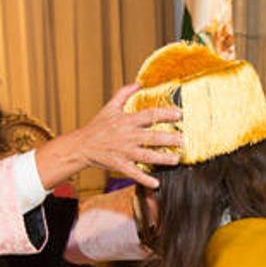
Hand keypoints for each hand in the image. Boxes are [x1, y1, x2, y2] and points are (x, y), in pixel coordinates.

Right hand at [37, 84, 181, 189]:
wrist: (82, 145)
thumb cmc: (97, 126)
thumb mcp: (110, 107)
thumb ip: (124, 93)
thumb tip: (138, 83)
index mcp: (126, 121)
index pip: (149, 115)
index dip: (165, 114)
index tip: (179, 115)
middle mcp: (127, 136)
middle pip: (152, 137)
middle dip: (169, 139)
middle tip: (183, 140)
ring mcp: (124, 152)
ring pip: (146, 156)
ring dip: (162, 158)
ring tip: (176, 159)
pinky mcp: (120, 165)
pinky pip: (134, 173)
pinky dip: (144, 179)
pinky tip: (156, 183)